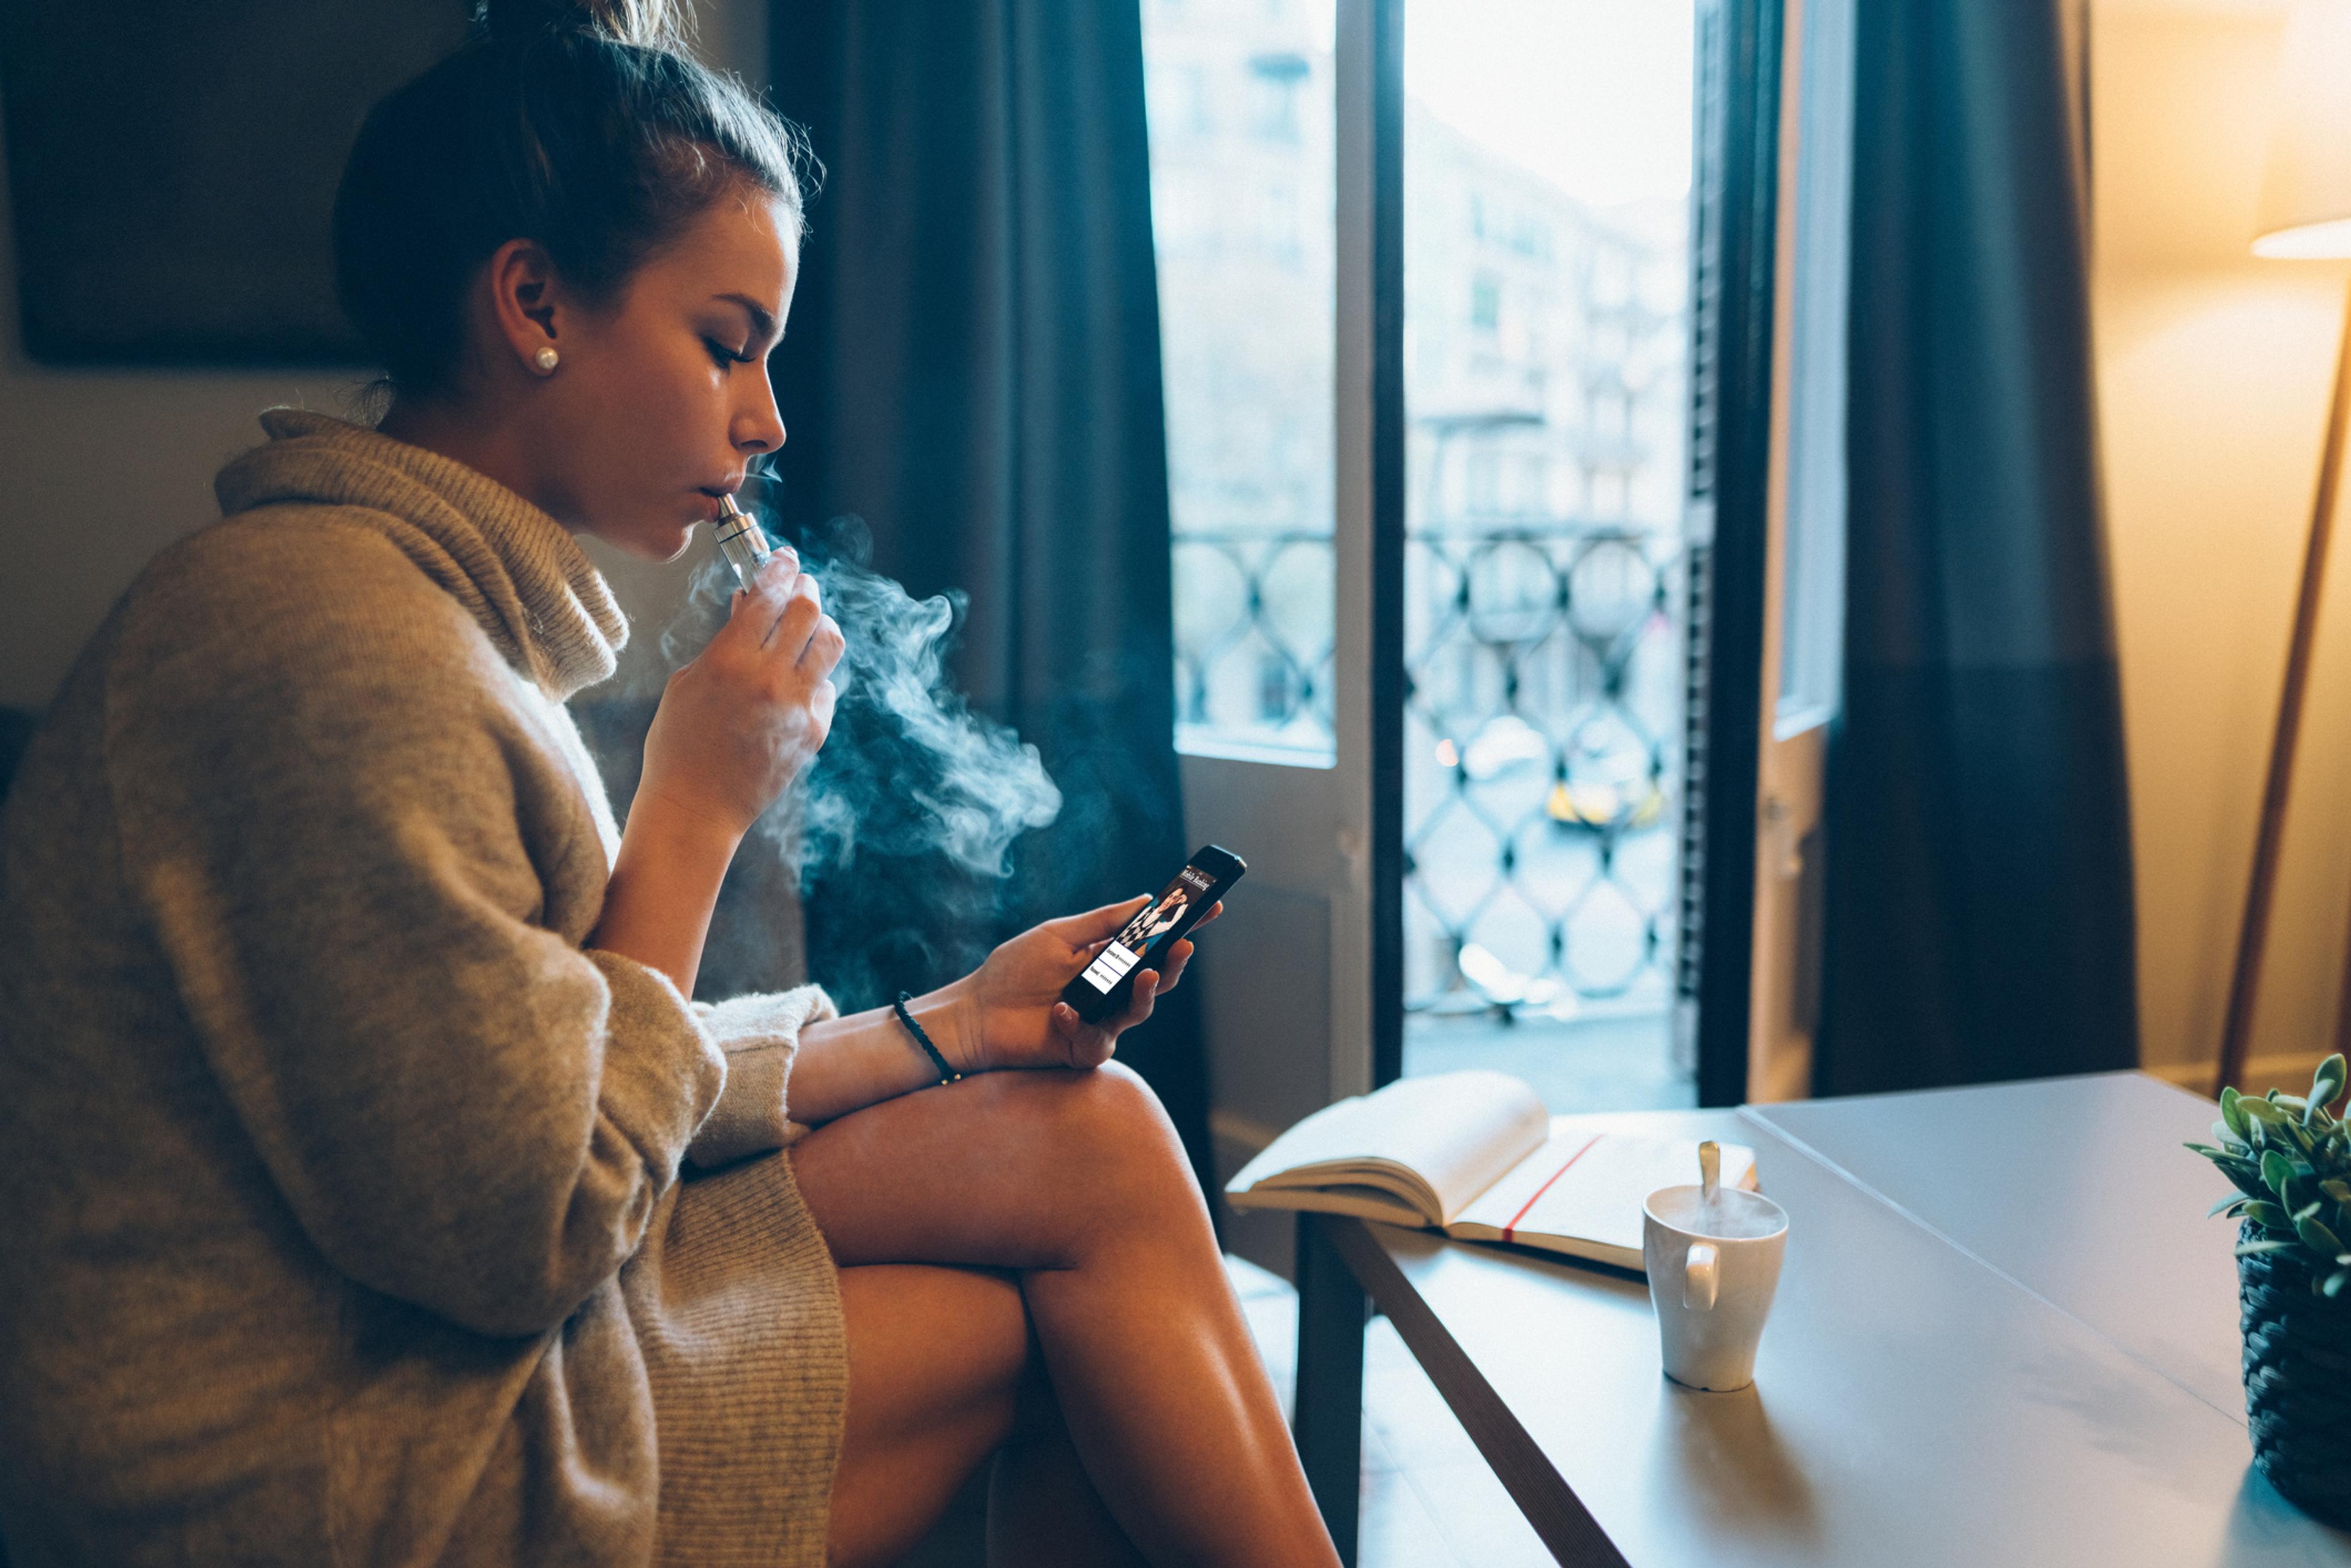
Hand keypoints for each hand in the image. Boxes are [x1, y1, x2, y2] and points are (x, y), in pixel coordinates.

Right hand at [636, 548, 844, 839]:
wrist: (696, 808)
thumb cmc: (680, 743)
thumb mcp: (689, 681)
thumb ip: (725, 640)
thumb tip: (751, 601)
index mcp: (729, 660)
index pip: (769, 594)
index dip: (780, 567)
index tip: (785, 556)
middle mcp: (769, 679)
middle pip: (808, 610)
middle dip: (806, 588)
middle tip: (800, 584)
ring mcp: (796, 706)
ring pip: (831, 643)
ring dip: (821, 625)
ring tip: (807, 625)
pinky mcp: (813, 731)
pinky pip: (826, 686)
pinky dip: (814, 675)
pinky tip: (795, 680)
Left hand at [946, 895, 1222, 1072]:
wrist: (976, 1012)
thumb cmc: (1014, 970)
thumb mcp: (1058, 936)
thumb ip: (1103, 921)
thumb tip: (1148, 900)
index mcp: (1108, 960)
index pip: (1155, 944)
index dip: (1184, 926)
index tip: (1212, 907)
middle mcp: (1111, 991)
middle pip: (1158, 981)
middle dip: (1175, 963)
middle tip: (1183, 946)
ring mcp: (1101, 1021)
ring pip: (1139, 1011)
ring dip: (1145, 992)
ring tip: (1143, 975)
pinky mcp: (1084, 1048)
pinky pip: (1098, 1040)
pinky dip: (1079, 1023)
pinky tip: (1060, 1012)